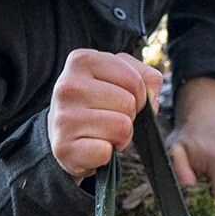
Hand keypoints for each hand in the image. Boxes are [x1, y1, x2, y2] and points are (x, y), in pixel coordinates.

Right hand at [49, 48, 164, 180]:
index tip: (122, 99)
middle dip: (128, 116)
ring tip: (104, 133)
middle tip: (111, 118)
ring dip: (121, 136)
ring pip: (121, 128)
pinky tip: (93, 147)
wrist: (63, 133)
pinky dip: (106, 154)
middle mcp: (67, 86)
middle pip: (128, 104)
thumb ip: (146, 77)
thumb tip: (151, 96)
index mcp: (82, 60)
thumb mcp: (120, 77)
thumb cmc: (98, 102)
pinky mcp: (63, 148)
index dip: (139, 95)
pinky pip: (105, 152)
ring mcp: (63, 118)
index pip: (134, 80)